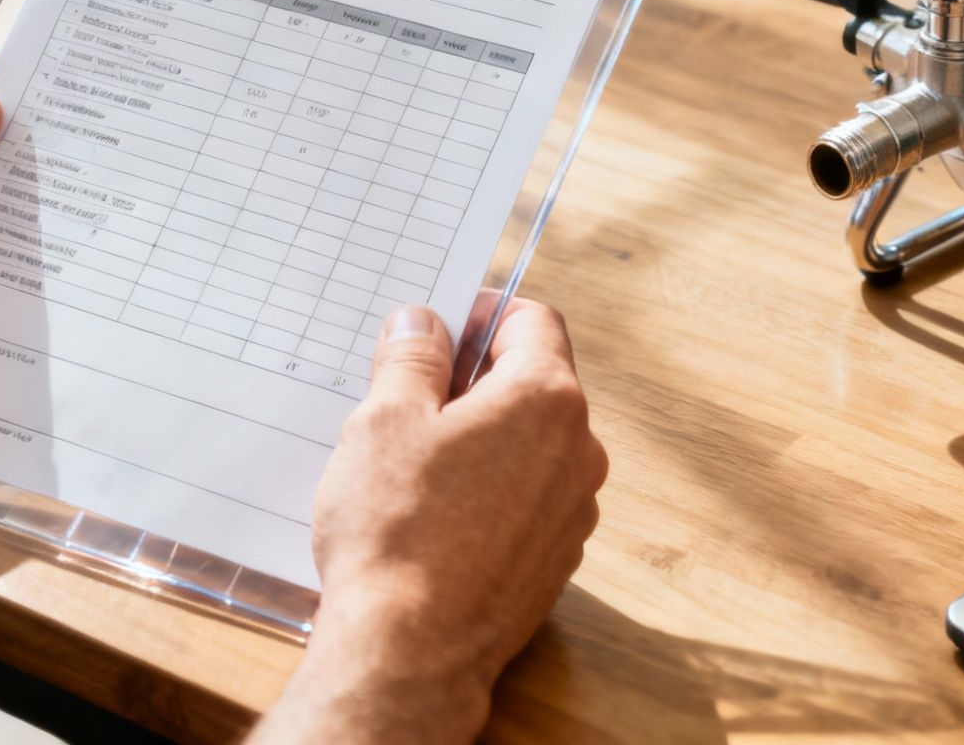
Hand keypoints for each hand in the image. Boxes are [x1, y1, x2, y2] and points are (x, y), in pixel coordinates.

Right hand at [249, 298, 607, 744]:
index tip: (439, 327)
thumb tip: (423, 324)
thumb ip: (411, 358)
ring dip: (484, 436)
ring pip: (532, 445)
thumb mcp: (385, 420)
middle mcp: (579, 451)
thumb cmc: (397, 530)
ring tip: (416, 459)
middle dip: (477, 378)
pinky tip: (437, 512)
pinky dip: (492, 488)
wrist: (412, 650)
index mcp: (547, 399)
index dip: (484, 313)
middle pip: (536, 383)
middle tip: (410, 393)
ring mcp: (573, 511)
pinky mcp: (556, 560)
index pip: (533, 321)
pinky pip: (528, 499)